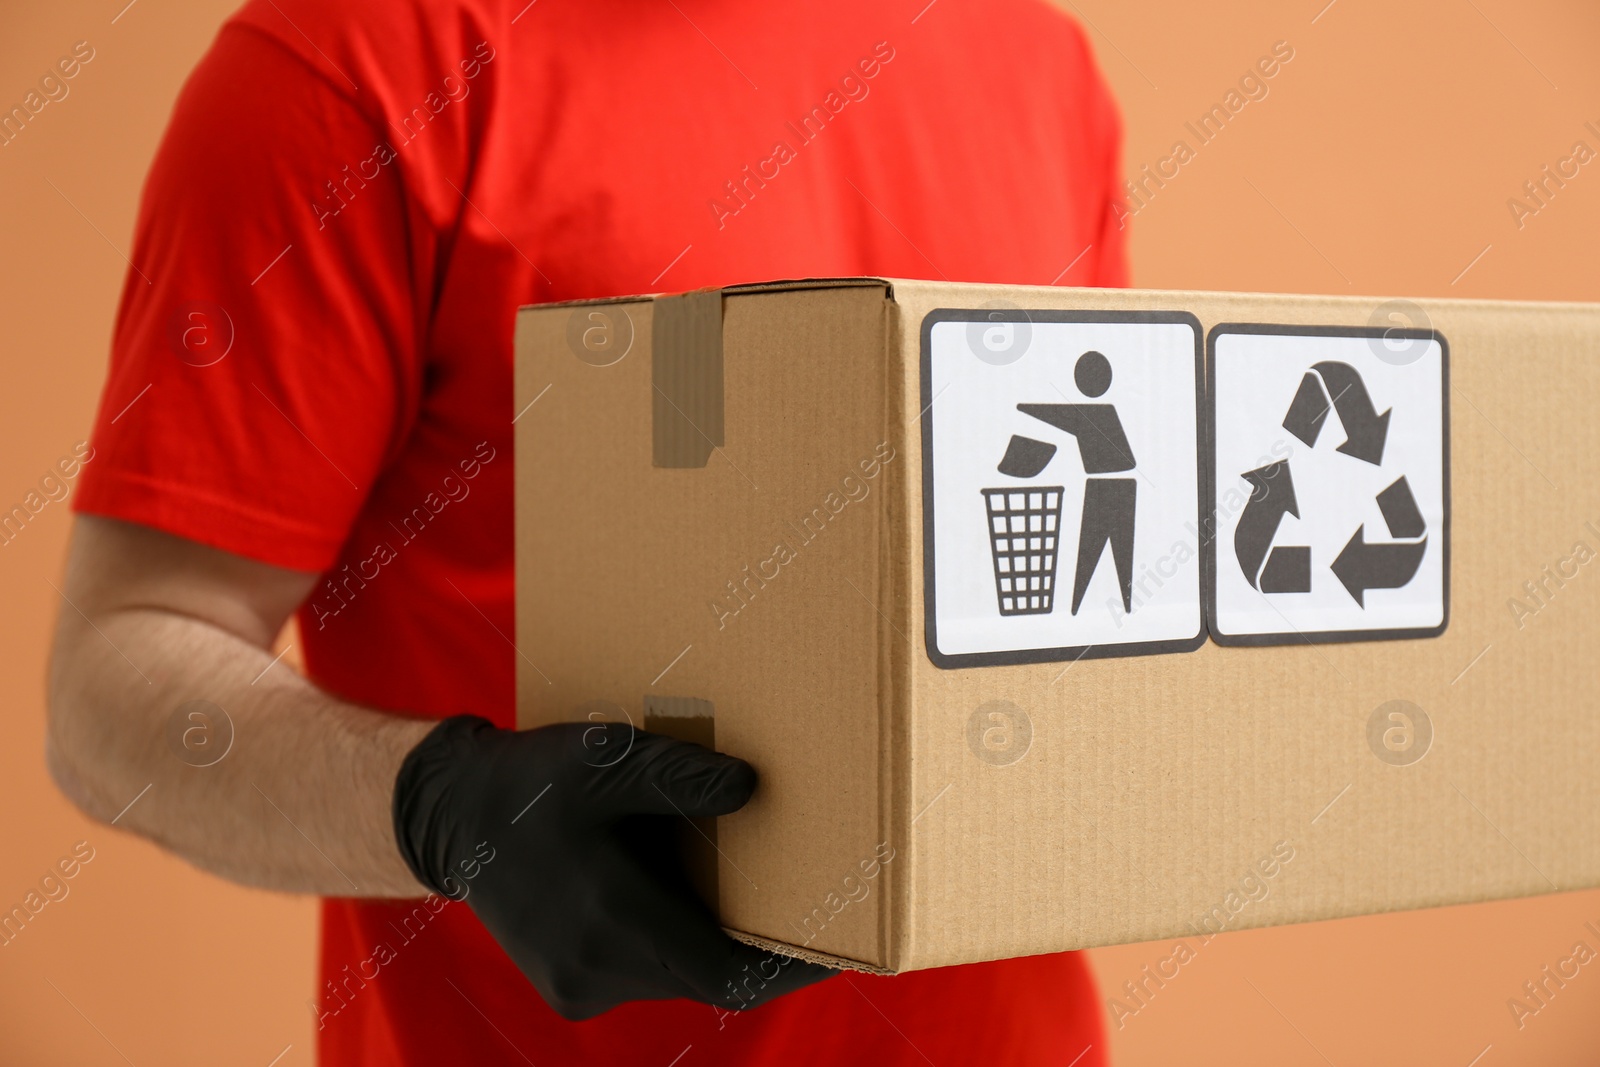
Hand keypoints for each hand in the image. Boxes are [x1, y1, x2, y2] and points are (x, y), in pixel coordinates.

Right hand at [391, 715, 834, 1018]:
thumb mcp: (606, 760)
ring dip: (712, 943)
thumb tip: (753, 788)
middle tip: (812, 908)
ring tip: (748, 890)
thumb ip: (679, 775)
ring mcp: (578, 986)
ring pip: (677, 979)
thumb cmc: (538, 781)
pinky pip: (644, 977)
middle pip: (708, 977)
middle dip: (760, 949)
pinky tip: (680, 896)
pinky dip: (674, 945)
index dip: (791, 969)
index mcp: (611, 917)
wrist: (454, 816)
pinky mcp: (569, 989)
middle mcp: (595, 967)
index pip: (728, 976)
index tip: (838, 948)